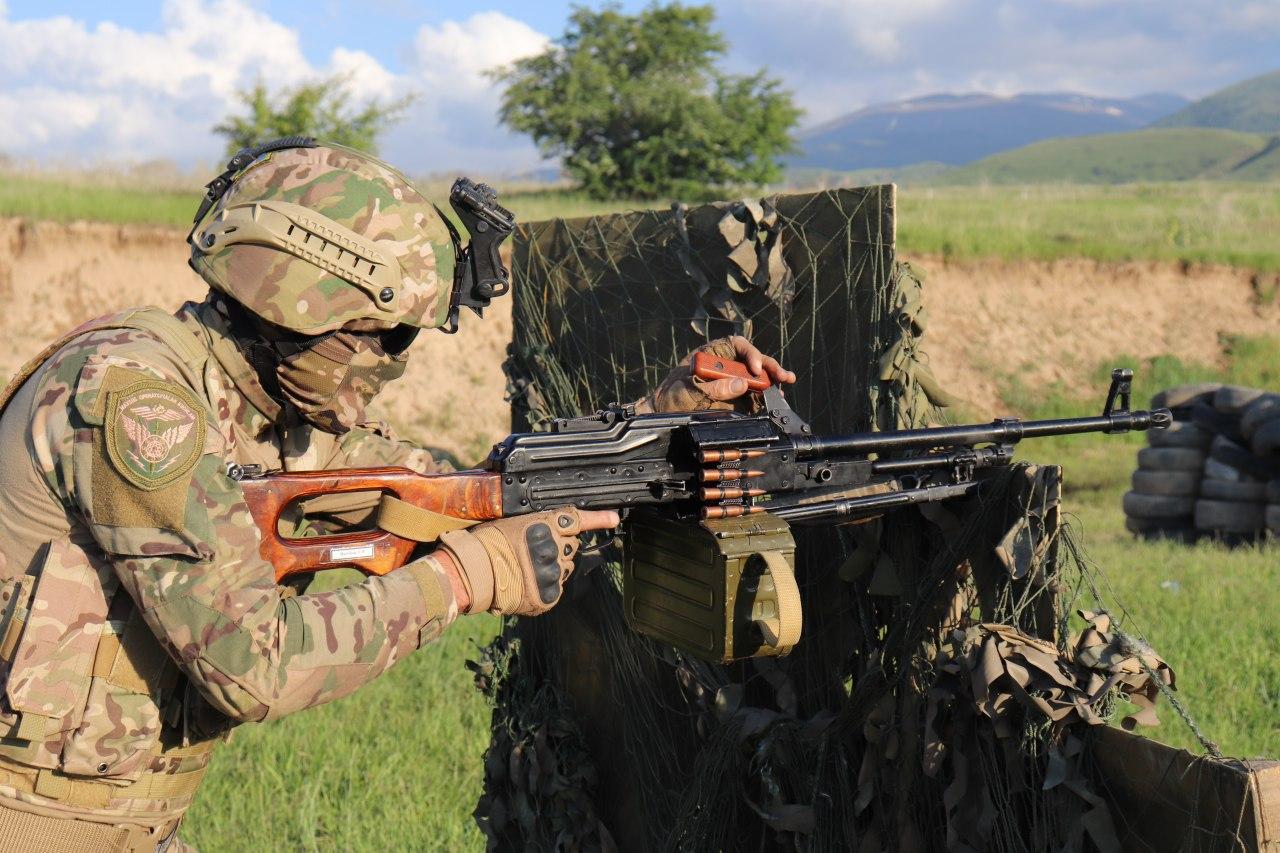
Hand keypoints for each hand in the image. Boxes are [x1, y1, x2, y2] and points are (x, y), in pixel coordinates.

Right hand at [435, 508, 617, 615]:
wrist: (473, 571)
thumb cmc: (486, 542)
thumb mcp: (514, 521)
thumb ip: (542, 525)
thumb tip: (558, 529)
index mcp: (546, 525)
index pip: (578, 519)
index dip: (599, 519)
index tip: (614, 519)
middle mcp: (555, 548)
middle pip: (571, 547)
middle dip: (559, 547)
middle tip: (535, 550)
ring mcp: (553, 573)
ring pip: (564, 568)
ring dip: (552, 567)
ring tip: (526, 567)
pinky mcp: (548, 595)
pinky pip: (555, 589)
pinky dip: (545, 587)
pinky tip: (526, 582)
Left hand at [639, 336, 795, 412]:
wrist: (664, 414)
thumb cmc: (672, 395)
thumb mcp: (689, 390)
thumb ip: (715, 387)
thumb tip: (742, 384)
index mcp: (712, 355)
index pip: (736, 345)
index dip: (750, 353)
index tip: (755, 367)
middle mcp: (725, 365)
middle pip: (752, 361)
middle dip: (769, 367)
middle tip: (784, 376)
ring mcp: (731, 382)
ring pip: (756, 377)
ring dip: (772, 381)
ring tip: (784, 388)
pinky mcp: (735, 398)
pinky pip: (753, 395)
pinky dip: (766, 397)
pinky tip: (777, 399)